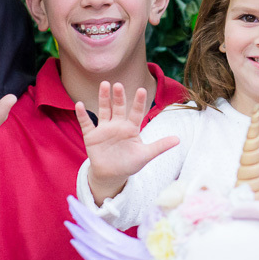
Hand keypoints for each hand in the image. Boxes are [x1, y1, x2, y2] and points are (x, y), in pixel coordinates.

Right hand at [75, 81, 178, 202]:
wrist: (112, 175)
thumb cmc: (130, 163)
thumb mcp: (145, 155)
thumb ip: (160, 146)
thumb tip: (179, 139)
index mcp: (131, 128)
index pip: (136, 112)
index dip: (138, 102)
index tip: (141, 89)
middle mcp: (118, 125)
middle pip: (119, 107)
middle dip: (119, 96)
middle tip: (119, 84)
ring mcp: (104, 129)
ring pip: (104, 110)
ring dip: (103, 99)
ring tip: (104, 85)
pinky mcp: (92, 136)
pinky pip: (86, 123)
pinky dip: (83, 115)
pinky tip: (79, 104)